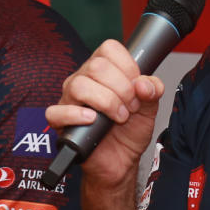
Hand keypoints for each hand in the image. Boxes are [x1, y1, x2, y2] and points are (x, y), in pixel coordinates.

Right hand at [47, 40, 164, 189]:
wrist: (121, 159)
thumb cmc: (129, 130)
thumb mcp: (150, 107)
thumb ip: (153, 90)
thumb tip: (144, 84)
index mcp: (104, 69)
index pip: (109, 49)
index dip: (128, 67)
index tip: (137, 88)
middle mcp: (84, 79)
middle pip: (96, 66)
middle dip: (121, 89)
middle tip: (130, 107)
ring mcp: (69, 99)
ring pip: (79, 86)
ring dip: (106, 102)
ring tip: (118, 117)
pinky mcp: (60, 121)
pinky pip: (56, 112)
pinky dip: (76, 115)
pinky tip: (92, 120)